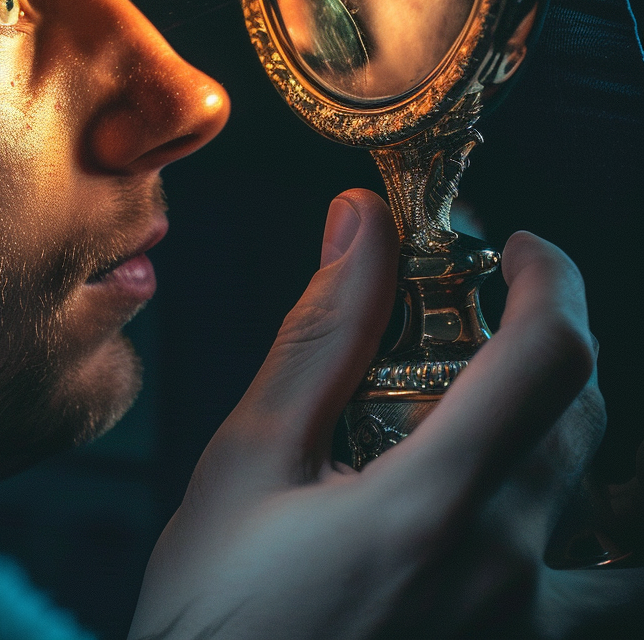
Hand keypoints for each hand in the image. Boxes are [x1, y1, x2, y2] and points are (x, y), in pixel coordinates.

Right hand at [130, 190, 641, 638]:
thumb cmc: (218, 609)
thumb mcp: (250, 459)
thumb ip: (320, 336)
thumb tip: (361, 224)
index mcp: (432, 507)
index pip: (550, 356)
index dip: (549, 277)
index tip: (514, 250)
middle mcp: (506, 573)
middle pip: (582, 413)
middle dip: (540, 338)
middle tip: (473, 317)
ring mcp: (527, 631)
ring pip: (606, 498)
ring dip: (565, 426)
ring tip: (491, 412)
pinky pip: (606, 590)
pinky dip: (597, 532)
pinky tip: (530, 512)